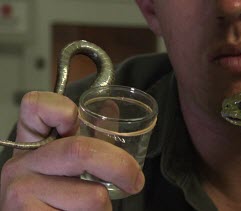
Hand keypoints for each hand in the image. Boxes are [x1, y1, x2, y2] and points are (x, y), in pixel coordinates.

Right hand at [0, 92, 144, 209]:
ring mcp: (22, 190)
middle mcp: (21, 164)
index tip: (77, 118)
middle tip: (135, 180)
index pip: (35, 106)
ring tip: (91, 208)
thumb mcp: (66, 164)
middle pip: (80, 150)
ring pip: (92, 194)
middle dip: (120, 167)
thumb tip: (111, 109)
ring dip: (105, 205)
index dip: (61, 107)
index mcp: (32, 145)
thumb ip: (91, 137)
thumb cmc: (55, 196)